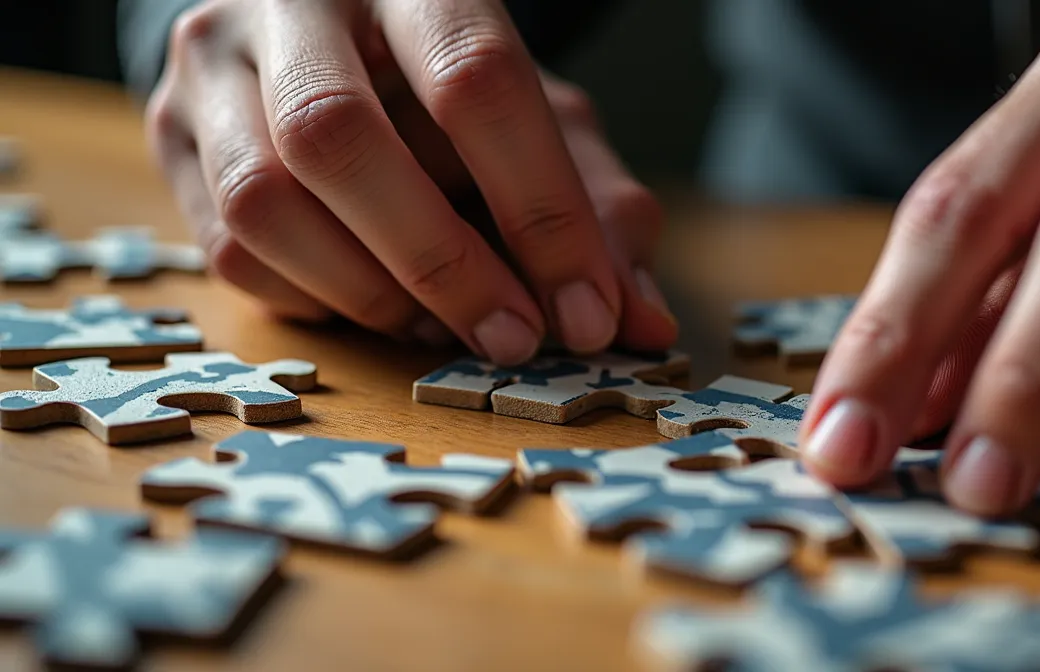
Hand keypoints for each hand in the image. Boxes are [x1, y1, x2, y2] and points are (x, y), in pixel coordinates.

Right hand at [145, 0, 676, 363]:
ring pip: (263, 199)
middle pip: (338, 136)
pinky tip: (376, 301)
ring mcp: (214, 67)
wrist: (327, 36)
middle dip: (441, 262)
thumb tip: (639, 318)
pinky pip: (229, 249)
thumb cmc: (454, 86)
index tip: (587, 312)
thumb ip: (598, 207)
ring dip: (370, 292)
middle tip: (514, 339)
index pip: (474, 79)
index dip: (540, 210)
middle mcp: (294, 5)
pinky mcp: (170, 134)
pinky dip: (317, 299)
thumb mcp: (543, 123)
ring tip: (441, 324)